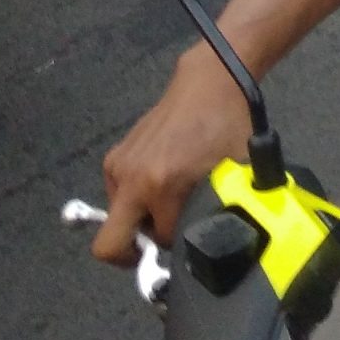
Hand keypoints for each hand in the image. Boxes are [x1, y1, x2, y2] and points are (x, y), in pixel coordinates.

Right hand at [94, 49, 250, 266]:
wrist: (209, 84)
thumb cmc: (227, 125)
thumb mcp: (231, 173)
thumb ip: (213, 210)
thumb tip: (208, 239)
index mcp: (162, 184)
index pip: (158, 241)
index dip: (175, 245)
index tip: (186, 238)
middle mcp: (132, 179)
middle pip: (108, 245)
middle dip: (131, 254)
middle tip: (157, 245)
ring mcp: (118, 167)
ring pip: (115, 220)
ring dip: (137, 221)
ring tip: (167, 203)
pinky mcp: (114, 157)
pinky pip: (117, 196)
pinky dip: (134, 200)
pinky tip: (160, 183)